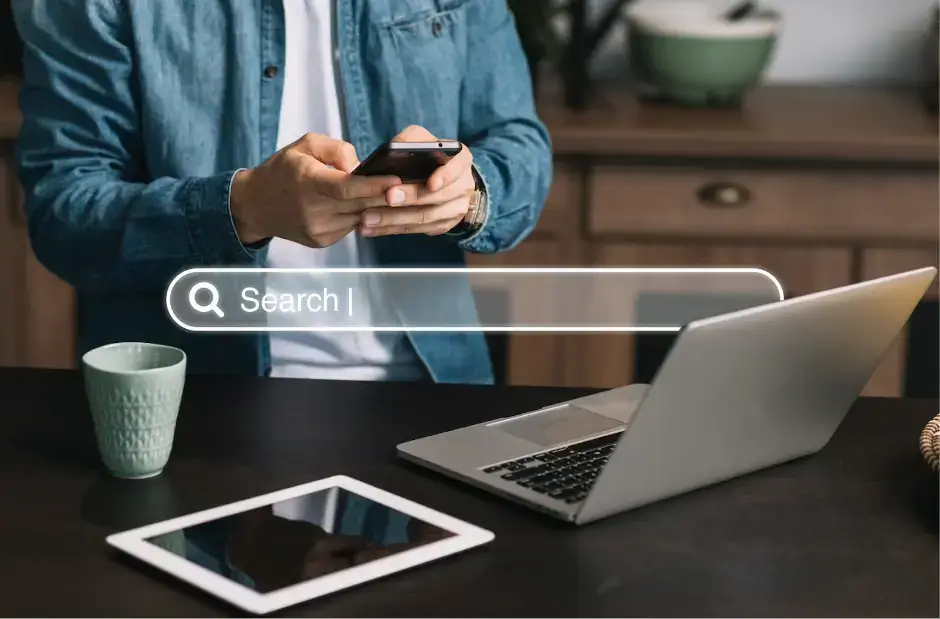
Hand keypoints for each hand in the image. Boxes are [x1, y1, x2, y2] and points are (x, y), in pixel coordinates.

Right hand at [230, 133, 401, 246]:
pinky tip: (365, 206)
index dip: (374, 186)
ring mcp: (317, 229)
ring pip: (359, 217)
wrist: (255, 204)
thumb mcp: (304, 145)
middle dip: (386, 197)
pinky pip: (350, 227)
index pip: (346, 188)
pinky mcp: (321, 240)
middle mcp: (312, 209)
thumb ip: (336, 149)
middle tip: (410, 188)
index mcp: (307, 181)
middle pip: (359, 205)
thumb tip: (361, 166)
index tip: (397, 180)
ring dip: (377, 208)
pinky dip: (359, 215)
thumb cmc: (283, 170)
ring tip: (394, 195)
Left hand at [359, 125, 475, 237]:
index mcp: (461, 161)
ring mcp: (455, 209)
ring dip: (395, 219)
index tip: (431, 184)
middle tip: (388, 197)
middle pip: (438, 197)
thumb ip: (410, 141)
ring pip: (425, 218)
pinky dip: (392, 229)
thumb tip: (394, 150)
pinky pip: (417, 230)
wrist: (443, 179)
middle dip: (411, 198)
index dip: (445, 177)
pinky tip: (372, 228)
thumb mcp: (421, 139)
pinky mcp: (443, 225)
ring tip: (368, 218)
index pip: (457, 168)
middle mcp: (463, 186)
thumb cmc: (427, 156)